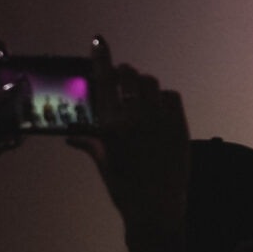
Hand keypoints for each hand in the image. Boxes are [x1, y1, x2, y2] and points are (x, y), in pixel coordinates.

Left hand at [0, 42, 11, 212]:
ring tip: (27, 108)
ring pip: (16, 100)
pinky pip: (21, 127)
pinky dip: (22, 130)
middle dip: (17, 73)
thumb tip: (13, 90)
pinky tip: (12, 138)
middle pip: (3, 75)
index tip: (4, 53)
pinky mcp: (4, 135)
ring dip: (25, 102)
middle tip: (27, 77)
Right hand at [72, 67, 190, 238]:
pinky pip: (173, 98)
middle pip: (131, 77)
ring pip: (153, 84)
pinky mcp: (181, 127)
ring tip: (140, 94)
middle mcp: (136, 118)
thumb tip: (71, 134)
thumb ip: (91, 143)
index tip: (99, 42)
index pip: (103, 83)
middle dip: (125, 74)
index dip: (101, 59)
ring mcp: (161, 121)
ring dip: (144, 84)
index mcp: (111, 126)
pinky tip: (160, 107)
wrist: (156, 209)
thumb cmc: (124, 189)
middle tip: (122, 78)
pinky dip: (164, 97)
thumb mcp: (104, 165)